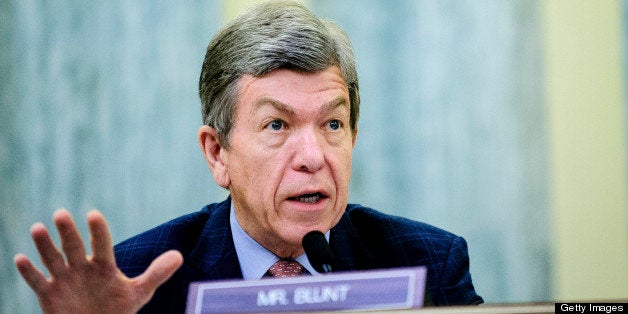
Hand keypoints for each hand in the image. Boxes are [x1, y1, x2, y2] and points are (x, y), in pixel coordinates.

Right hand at [14, 209, 182, 313]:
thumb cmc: (118, 308)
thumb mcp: (139, 292)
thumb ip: (156, 274)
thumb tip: (179, 256)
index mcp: (104, 265)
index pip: (102, 244)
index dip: (98, 231)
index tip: (94, 214)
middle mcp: (82, 267)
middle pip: (75, 247)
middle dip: (69, 232)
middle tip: (62, 213)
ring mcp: (65, 279)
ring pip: (53, 259)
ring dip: (45, 245)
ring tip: (37, 227)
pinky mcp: (50, 294)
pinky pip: (37, 281)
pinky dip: (28, 271)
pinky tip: (19, 258)